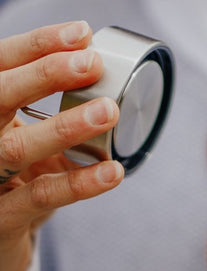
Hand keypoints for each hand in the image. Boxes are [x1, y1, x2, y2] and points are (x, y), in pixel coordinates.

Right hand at [0, 22, 122, 270]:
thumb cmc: (19, 183)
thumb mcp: (33, 145)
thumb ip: (55, 120)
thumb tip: (103, 84)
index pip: (0, 68)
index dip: (35, 47)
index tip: (79, 34)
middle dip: (44, 75)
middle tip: (90, 63)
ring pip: (18, 147)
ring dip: (65, 126)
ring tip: (109, 111)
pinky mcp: (3, 218)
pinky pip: (43, 196)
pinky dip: (80, 183)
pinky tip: (113, 172)